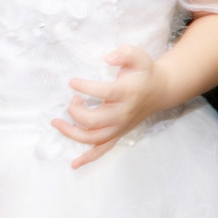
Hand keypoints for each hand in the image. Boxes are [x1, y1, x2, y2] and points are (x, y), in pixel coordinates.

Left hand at [56, 45, 164, 167]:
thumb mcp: (140, 57)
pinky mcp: (117, 133)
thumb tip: (108, 58)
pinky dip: (88, 158)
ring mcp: (119, 126)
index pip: (104, 92)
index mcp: (127, 93)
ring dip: (72, 132)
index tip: (73, 82)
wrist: (160, 90)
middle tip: (73, 99)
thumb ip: (125, 53)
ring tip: (57, 122)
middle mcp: (122, 113)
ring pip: (92, 138)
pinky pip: (102, 150)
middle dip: (75, 111)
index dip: (85, 87)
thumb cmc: (144, 73)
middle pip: (93, 120)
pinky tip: (73, 164)